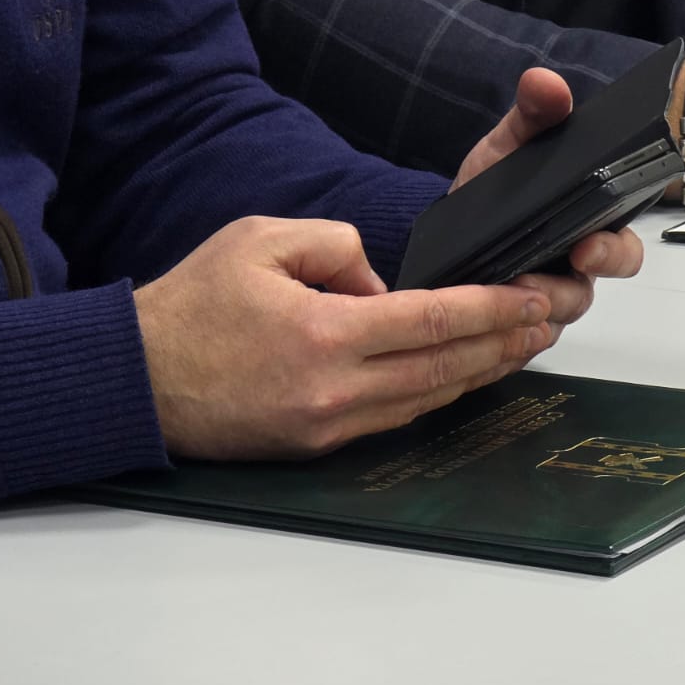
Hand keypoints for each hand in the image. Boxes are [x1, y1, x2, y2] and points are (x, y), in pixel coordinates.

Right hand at [134, 217, 559, 459]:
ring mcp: (330, 424)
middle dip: (506, 343)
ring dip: (481, 373)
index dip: (493, 309)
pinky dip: (437, 394)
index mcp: (324, 333)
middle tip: (549, 321)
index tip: (532, 297)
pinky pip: (395, 417)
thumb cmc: (190, 308)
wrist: (135, 382)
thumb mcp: (260, 239)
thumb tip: (381, 284)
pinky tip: (463, 375)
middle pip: (446, 367)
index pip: (434, 320)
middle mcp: (336, 389)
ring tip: (522, 346)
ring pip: (428, 398)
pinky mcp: (319, 444)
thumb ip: (337, 245)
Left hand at [454, 66, 643, 339]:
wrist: (445, 230)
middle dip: (572, 286)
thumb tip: (546, 84)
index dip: (614, 252)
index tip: (588, 245)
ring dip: (533, 307)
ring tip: (504, 291)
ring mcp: (545, 304)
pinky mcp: (515, 330)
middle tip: (548, 273)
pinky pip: (520, 342)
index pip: (623, 249)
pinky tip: (486, 320)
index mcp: (588, 229)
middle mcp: (575, 272)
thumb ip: (531, 115)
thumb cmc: (490, 190)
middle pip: (592, 291)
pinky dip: (506, 332)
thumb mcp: (508, 147)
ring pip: (555, 320)